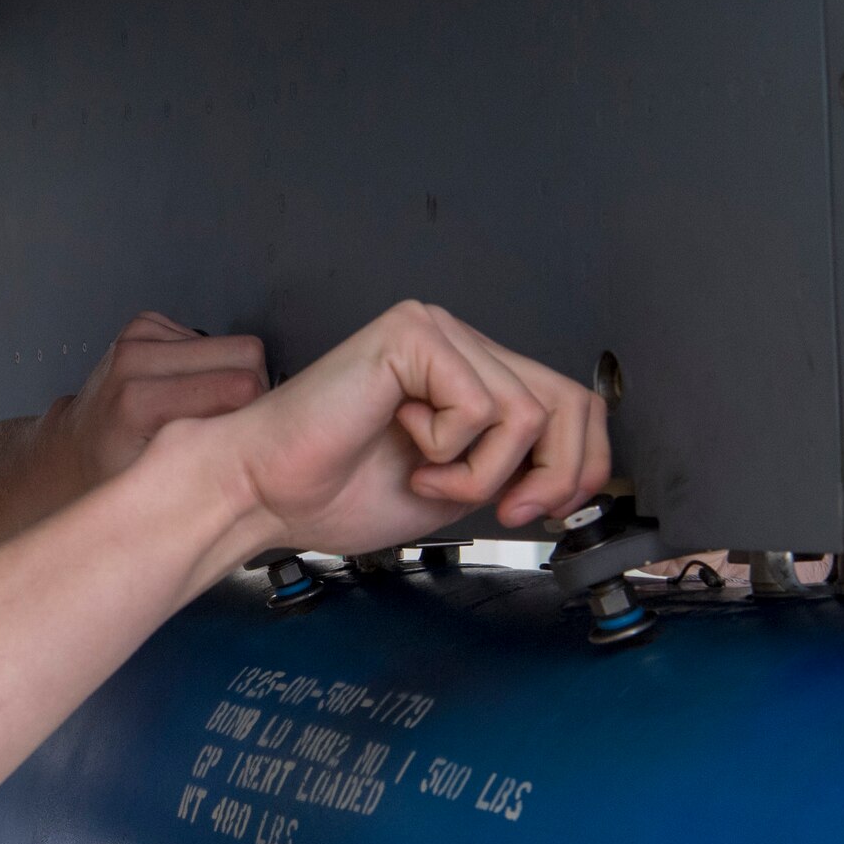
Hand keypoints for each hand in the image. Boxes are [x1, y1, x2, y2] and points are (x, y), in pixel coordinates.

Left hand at [41, 312, 268, 490]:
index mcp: (139, 401)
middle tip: (224, 426)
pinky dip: (206, 367)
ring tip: (197, 413)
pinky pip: (210, 339)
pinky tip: (183, 393)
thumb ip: (211, 458)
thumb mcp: (162, 489)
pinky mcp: (144, 326)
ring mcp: (137, 337)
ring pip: (233, 344)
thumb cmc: (110, 476)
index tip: (240, 437)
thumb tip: (264, 438)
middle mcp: (135, 359)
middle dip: (249, 391)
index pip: (243, 384)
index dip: (253, 414)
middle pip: (245, 354)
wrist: (70, 454)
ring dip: (226, 378)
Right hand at [227, 301, 609, 553]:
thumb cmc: (334, 492)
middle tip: (507, 510)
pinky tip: (402, 443)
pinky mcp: (415, 335)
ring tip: (426, 476)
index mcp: (467, 375)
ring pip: (526, 414)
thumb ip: (511, 472)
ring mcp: (437, 333)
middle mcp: (457, 344)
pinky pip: (481, 407)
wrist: (265, 491)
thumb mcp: (456, 489)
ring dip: (480, 473)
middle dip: (554, 474)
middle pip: (568, 402)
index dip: (578, 466)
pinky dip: (450, 452)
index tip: (538, 510)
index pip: (569, 404)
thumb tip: (576, 480)